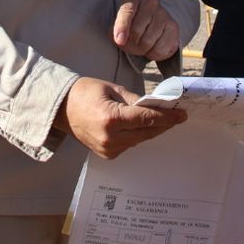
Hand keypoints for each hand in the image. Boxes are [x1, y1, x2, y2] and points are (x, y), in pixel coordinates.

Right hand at [56, 76, 185, 158]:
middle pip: (146, 132)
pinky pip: (130, 144)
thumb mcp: (112, 89)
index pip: (146, 119)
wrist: (61, 109)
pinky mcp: (107, 154)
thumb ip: (135, 100)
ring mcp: (108, 149)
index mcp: (111, 119)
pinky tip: (145, 126)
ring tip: (163, 119)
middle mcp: (110, 138)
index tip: (182, 114)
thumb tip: (156, 106)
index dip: (167, 117)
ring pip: (140, 140)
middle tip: (178, 115)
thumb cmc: (84, 93)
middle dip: (163, 123)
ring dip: (152, 130)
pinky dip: (139, 135)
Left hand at [112, 0, 181, 61]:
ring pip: (147, 41)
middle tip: (131, 44)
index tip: (119, 41)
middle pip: (137, 30)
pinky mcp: (173, 27)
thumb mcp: (119, 23)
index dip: (122, 27)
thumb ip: (114, 31)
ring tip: (141, 45)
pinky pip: (160, 49)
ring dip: (141, 50)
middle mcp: (151, 2)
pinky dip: (153, 54)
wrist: (154, 23)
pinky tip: (152, 47)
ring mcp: (164, 13)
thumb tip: (120, 40)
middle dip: (131, 43)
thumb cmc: (131, 23)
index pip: (127, 10)